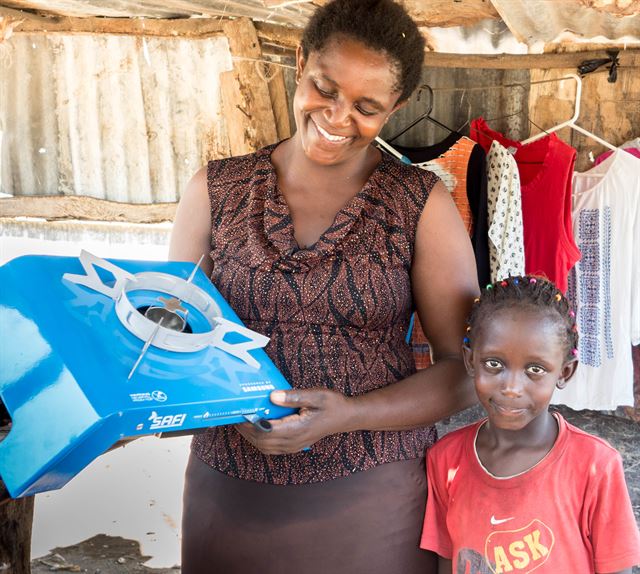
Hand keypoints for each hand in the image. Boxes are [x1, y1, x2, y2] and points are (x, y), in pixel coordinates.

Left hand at [234, 388, 353, 454]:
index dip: (249, 424)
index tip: (239, 413)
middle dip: (246, 430)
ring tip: (241, 421)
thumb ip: (293, 397)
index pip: (266, 431)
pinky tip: (256, 429)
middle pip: (261, 441)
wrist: (345, 417)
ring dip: (251, 436)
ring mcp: (294, 446)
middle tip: (233, 416)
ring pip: (265, 447)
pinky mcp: (294, 446)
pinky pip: (272, 448)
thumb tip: (272, 396)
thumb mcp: (316, 395)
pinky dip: (260, 440)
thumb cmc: (332, 404)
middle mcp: (293, 442)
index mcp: (297, 429)